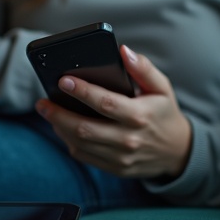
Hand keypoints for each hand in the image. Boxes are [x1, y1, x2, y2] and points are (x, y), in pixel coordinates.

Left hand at [35, 45, 191, 178]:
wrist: (177, 152)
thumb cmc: (164, 113)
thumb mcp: (162, 87)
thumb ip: (143, 68)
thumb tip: (124, 51)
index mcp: (140, 116)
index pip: (105, 103)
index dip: (82, 91)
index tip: (63, 80)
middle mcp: (129, 139)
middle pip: (85, 128)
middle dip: (58, 114)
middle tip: (42, 102)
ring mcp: (120, 158)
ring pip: (80, 144)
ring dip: (59, 127)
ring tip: (48, 112)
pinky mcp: (114, 169)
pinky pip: (85, 156)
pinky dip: (69, 141)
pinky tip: (62, 127)